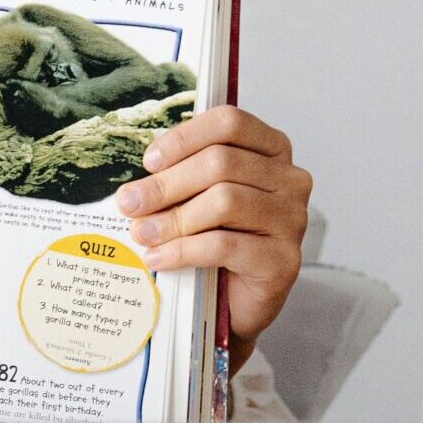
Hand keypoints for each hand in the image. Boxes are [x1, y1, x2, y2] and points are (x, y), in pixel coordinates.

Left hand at [115, 105, 311, 371]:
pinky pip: (225, 245)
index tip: (148, 161)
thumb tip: (135, 188)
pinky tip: (158, 258)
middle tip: (129, 202)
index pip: (230, 123)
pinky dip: (183, 250)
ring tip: (141, 233)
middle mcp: (290, 179)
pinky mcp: (285, 260)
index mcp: (271, 150)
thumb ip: (178, 179)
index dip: (184, 138)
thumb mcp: (196, 196)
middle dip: (166, 184)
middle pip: (221, 163)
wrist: (237, 300)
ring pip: (224, 202)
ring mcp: (293, 219)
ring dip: (172, 219)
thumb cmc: (217, 236)